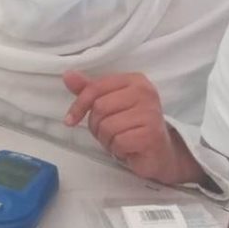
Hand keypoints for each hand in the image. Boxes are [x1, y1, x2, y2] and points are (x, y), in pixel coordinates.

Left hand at [63, 70, 204, 185]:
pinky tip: (128, 148)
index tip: (71, 120)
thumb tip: (68, 75)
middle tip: (110, 132)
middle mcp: (145, 92)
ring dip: (107, 140)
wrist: (160, 152)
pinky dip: (118, 150)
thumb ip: (91, 90)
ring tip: (121, 139)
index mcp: (135, 80)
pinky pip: (118, 142)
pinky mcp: (151, 135)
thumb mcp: (111, 104)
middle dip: (97, 126)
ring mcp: (150, 113)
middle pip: (99, 108)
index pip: (96, 88)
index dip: (79, 105)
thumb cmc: (133, 127)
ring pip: (106, 127)